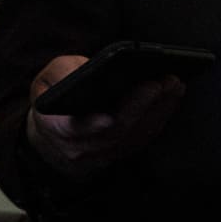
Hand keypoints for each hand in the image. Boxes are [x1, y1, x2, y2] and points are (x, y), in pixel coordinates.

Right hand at [25, 54, 183, 176]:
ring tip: (173, 84)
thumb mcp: (47, 77)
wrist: (56, 127)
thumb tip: (93, 68)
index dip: (91, 126)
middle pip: (115, 132)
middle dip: (139, 106)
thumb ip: (63, 73)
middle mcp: (78, 146)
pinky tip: (172, 96)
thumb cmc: (53, 95)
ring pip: (135, 136)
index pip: (72, 130)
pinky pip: (145, 137)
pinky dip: (161, 116)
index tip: (109, 117)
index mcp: (53, 126)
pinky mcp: (123, 151)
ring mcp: (103, 153)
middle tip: (159, 83)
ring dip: (158, 110)